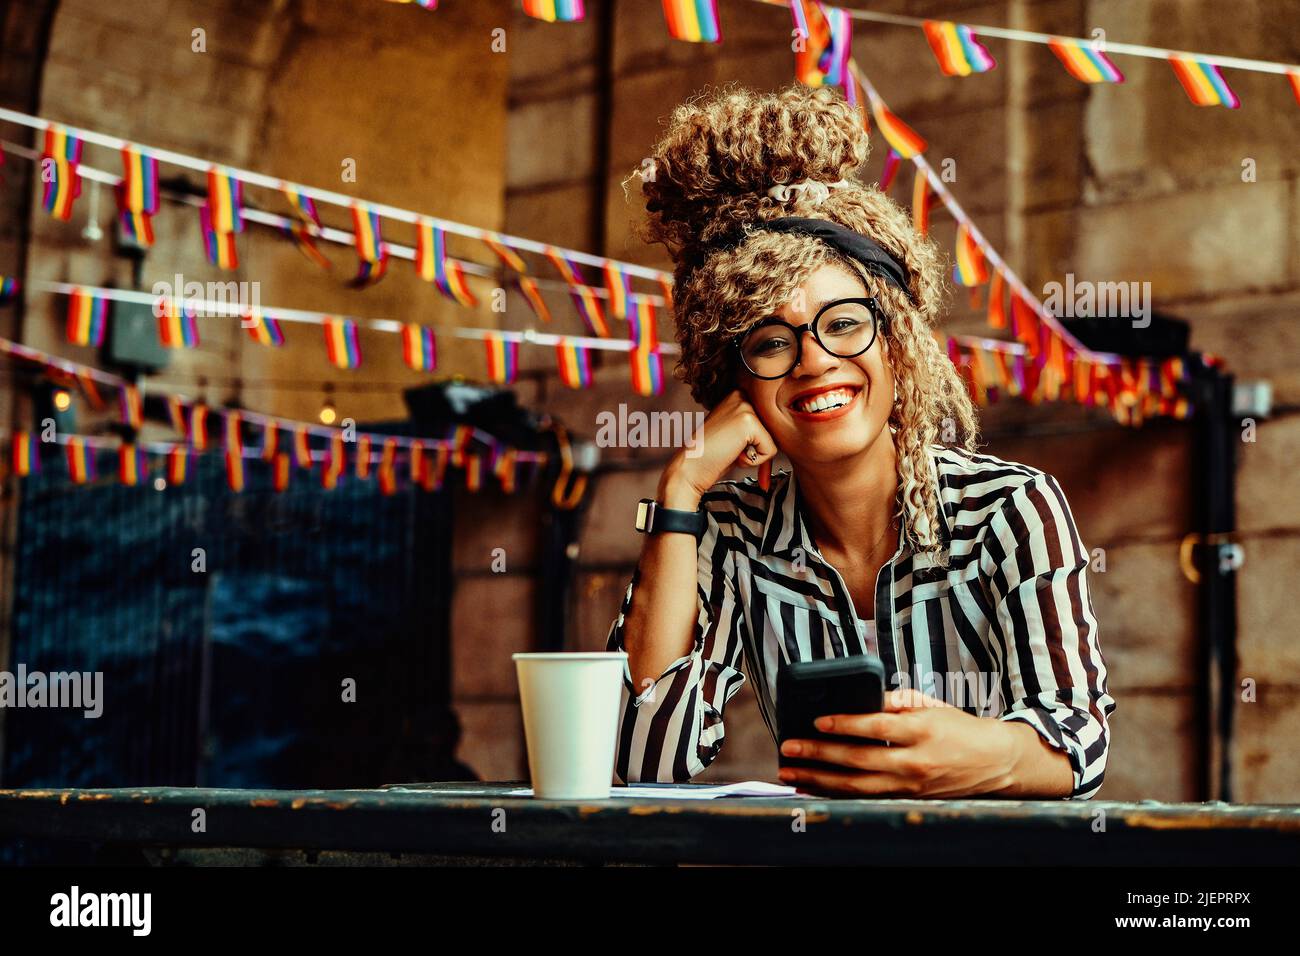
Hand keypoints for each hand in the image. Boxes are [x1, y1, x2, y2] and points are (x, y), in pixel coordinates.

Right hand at [664, 389, 777, 505]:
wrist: (691, 467)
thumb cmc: (714, 455)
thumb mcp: (738, 434)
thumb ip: (758, 426)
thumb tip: (787, 429)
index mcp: (738, 394)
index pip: (769, 420)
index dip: (758, 441)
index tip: (735, 446)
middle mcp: (742, 394)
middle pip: (774, 428)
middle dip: (759, 447)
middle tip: (733, 450)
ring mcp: (744, 405)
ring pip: (774, 439)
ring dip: (756, 454)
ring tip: (732, 450)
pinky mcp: (748, 421)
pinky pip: (770, 450)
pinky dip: (755, 461)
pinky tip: (733, 454)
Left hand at [776, 689, 1019, 797]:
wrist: (993, 762)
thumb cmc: (957, 728)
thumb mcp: (930, 705)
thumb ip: (896, 700)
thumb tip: (863, 696)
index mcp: (921, 731)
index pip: (877, 727)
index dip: (846, 724)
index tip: (817, 721)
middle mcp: (914, 762)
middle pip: (859, 760)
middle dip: (820, 754)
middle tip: (789, 747)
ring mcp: (910, 785)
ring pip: (857, 786)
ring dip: (819, 779)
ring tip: (791, 771)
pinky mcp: (906, 799)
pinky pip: (864, 797)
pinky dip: (835, 792)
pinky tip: (813, 786)